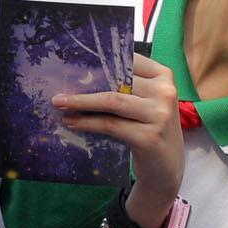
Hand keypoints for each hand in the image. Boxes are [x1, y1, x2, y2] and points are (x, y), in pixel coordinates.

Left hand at [52, 54, 185, 215]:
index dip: (101, 60)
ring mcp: (160, 115)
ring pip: (112, 101)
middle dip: (86, 84)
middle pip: (118, 81)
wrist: (168, 167)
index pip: (129, 60)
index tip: (76, 63)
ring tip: (60, 103)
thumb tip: (84, 75)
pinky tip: (72, 123)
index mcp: (164, 76)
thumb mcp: (146, 103)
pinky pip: (111, 125)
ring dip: (81, 102)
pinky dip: (88, 123)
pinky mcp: (150, 137)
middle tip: (60, 87)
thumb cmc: (151, 129)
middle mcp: (165, 92)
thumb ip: (128, 87)